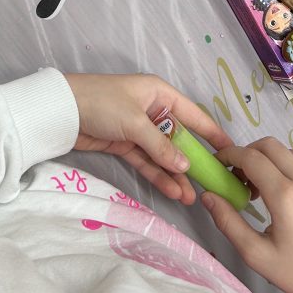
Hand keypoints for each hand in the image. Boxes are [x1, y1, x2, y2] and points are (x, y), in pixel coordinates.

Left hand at [63, 73, 233, 203]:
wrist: (61, 110)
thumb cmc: (102, 103)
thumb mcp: (135, 123)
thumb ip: (161, 146)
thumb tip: (185, 167)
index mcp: (160, 93)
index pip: (194, 114)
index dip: (212, 133)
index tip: (231, 152)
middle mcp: (152, 110)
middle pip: (179, 138)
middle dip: (192, 162)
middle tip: (212, 185)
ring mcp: (138, 129)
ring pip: (163, 154)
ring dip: (175, 174)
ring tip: (191, 198)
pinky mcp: (124, 144)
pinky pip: (146, 161)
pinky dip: (158, 175)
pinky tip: (172, 191)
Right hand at [201, 137, 292, 292]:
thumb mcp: (255, 254)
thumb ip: (227, 221)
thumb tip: (207, 195)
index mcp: (285, 196)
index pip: (251, 157)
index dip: (229, 155)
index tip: (218, 165)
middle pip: (269, 146)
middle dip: (247, 153)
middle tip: (237, 177)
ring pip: (288, 149)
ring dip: (268, 157)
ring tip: (259, 184)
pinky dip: (288, 162)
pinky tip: (282, 186)